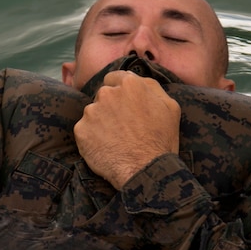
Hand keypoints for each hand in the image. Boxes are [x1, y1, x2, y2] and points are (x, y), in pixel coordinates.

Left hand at [73, 70, 180, 189]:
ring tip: (115, 139)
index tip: (123, 104)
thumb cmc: (161, 141)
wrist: (144, 171)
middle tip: (122, 126)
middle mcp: (107, 94)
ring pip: (93, 112)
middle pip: (103, 95)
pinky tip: (105, 148)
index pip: (115, 78)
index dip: (119, 90)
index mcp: (129, 84)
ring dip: (100, 122)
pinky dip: (92, 138)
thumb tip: (139, 80)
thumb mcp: (170, 107)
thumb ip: (151, 87)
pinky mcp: (81, 130)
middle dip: (110, 106)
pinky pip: (85, 130)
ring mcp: (91, 112)